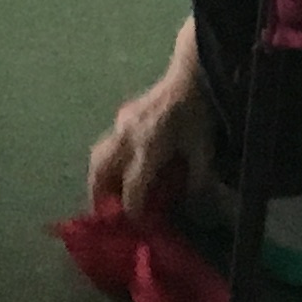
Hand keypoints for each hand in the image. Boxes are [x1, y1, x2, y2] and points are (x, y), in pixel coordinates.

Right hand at [86, 21, 210, 214]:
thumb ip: (196, 180)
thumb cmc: (198, 115)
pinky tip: (120, 169)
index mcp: (148, 147)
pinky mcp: (122, 116)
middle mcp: (128, 136)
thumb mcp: (204, 151)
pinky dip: (106, 162)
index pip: (132, 186)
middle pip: (100, 169)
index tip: (136, 224)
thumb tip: (189, 204)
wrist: (191, 76)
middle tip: (103, 214)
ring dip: (97, 178)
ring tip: (105, 195)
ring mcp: (121, 124)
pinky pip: (107, 143)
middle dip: (98, 194)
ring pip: (97, 155)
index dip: (132, 209)